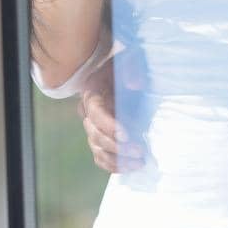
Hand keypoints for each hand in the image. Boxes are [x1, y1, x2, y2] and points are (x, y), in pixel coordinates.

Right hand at [79, 49, 147, 173]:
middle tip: (139, 151)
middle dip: (117, 146)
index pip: (95, 112)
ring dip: (116, 159)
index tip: (126, 135)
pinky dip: (112, 165)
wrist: (124, 72)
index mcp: (92, 91)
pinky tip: (129, 168)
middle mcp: (88, 111)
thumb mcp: (131, 59)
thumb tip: (135, 85)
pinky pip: (100, 156)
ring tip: (138, 162)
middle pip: (95, 134)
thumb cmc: (127, 65)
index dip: (109, 125)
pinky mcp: (101, 137)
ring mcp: (93, 126)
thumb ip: (132, 68)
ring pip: (97, 148)